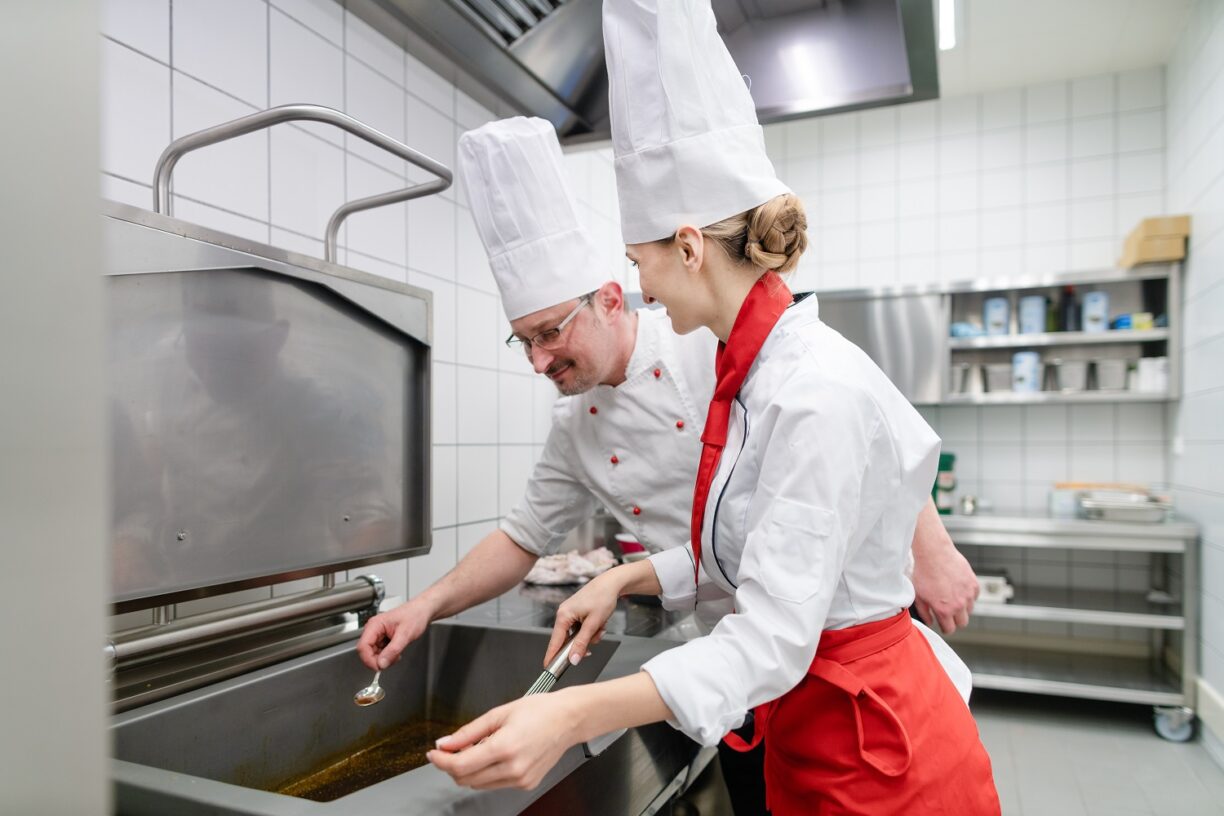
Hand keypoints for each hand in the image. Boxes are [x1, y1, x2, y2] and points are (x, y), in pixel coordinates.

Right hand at [356, 600, 430, 669]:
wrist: (421, 611)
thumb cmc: (414, 616)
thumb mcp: (405, 635)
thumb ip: (392, 650)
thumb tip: (381, 664)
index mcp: (375, 625)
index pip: (362, 646)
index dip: (369, 660)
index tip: (379, 667)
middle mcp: (373, 629)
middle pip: (366, 652)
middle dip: (379, 660)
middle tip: (393, 659)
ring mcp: (377, 634)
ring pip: (373, 654)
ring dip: (384, 658)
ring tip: (397, 653)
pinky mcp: (382, 638)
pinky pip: (380, 652)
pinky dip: (388, 656)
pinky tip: (396, 651)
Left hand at [427, 692, 579, 789]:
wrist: (569, 719)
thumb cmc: (540, 710)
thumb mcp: (499, 713)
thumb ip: (468, 731)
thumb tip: (446, 743)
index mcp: (504, 747)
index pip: (459, 766)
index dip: (440, 760)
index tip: (433, 753)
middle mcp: (513, 768)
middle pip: (466, 779)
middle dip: (452, 765)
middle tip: (452, 748)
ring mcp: (520, 779)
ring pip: (479, 784)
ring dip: (469, 770)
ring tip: (478, 747)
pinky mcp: (526, 784)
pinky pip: (495, 784)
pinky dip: (487, 773)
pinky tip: (495, 755)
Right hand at [544, 568, 626, 667]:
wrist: (611, 583)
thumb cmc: (602, 598)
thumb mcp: (593, 624)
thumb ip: (582, 643)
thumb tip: (573, 659)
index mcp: (563, 616)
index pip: (555, 642)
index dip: (552, 656)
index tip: (548, 669)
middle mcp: (563, 614)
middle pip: (568, 640)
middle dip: (584, 641)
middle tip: (596, 635)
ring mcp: (570, 613)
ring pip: (578, 635)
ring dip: (591, 635)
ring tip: (601, 625)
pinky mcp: (577, 613)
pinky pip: (581, 628)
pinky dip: (591, 629)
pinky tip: (600, 622)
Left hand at [911, 528, 977, 633]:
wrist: (934, 554)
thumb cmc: (924, 572)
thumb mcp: (919, 596)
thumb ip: (925, 613)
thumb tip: (930, 622)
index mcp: (944, 610)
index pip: (950, 629)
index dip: (945, 628)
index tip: (943, 624)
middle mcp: (959, 604)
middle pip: (963, 623)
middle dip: (955, 621)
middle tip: (949, 614)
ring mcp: (968, 594)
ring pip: (970, 610)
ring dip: (963, 608)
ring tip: (953, 600)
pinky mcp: (974, 584)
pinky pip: (975, 596)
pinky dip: (969, 596)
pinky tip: (959, 590)